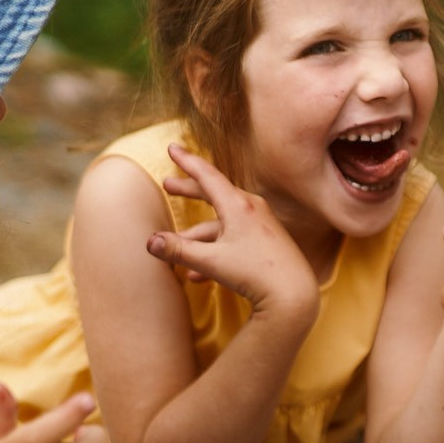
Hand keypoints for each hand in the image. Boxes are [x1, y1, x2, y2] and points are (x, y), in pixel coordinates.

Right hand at [151, 144, 318, 319]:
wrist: (294, 296)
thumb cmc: (255, 274)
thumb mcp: (212, 261)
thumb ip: (179, 250)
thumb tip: (149, 241)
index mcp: (238, 205)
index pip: (207, 176)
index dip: (187, 161)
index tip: (172, 147)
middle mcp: (252, 209)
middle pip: (214, 194)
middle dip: (189, 191)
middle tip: (167, 184)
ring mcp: (261, 225)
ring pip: (221, 223)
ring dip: (198, 235)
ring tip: (177, 247)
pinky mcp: (267, 242)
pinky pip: (234, 239)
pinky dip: (215, 250)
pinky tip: (198, 276)